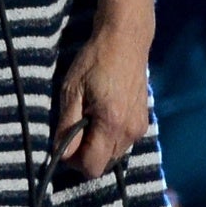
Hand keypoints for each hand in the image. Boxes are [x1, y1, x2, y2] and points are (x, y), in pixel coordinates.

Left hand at [51, 28, 149, 179]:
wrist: (126, 39)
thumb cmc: (95, 60)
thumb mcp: (72, 90)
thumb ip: (67, 126)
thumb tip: (62, 155)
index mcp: (111, 123)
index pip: (92, 167)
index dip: (74, 161)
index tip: (66, 142)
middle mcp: (130, 131)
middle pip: (104, 164)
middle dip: (87, 154)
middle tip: (76, 127)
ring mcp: (140, 126)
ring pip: (114, 155)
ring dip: (99, 146)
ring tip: (91, 117)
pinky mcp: (144, 120)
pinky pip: (123, 142)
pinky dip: (110, 137)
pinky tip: (104, 114)